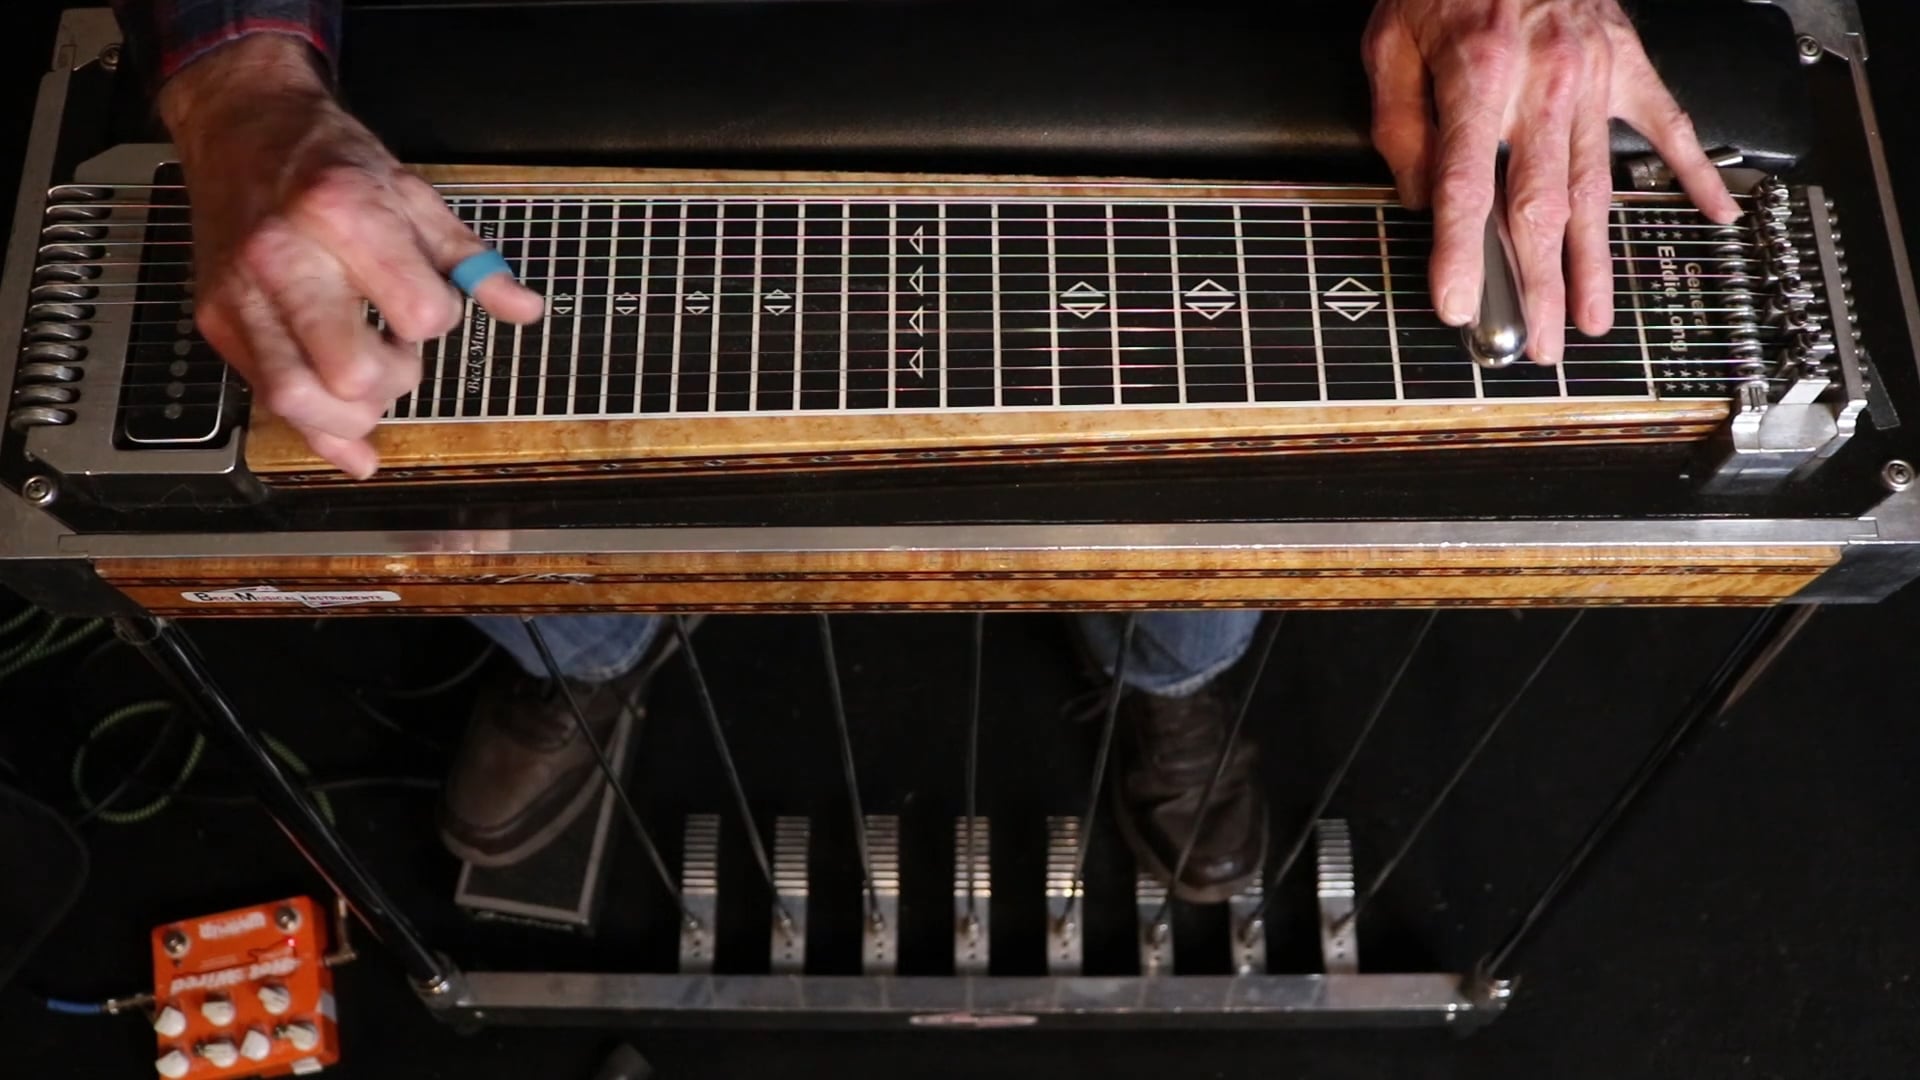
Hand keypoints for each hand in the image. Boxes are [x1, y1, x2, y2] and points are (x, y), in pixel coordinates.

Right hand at [159, 35, 542, 476]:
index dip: (437, 320)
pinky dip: (316, 432)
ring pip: (297, 399)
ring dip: (350, 416)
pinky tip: (350, 441)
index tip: (427, 305)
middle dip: (394, 381)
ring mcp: (242, 294)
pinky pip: (266, 400)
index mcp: (344, 215)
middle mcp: (285, 257)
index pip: (417, 314)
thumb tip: (523, 310)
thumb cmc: (331, 162)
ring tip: (370, 381)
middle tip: (398, 353)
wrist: (241, 127)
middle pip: (352, 373)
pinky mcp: (216, 319)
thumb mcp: (414, 195)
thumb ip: (471, 261)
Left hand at [1363, 0, 1740, 363]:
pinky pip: (1670, 123)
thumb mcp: (1391, 42)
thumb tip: (1421, 200)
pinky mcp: (1630, 61)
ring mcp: (1595, 73)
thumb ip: (1401, 125)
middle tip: (1539, 345)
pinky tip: (1717, 216)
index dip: (1460, 253)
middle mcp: (1544, 81)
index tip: (1457, 307)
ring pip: (1596, 184)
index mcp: (1478, 77)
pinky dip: (1696, 173)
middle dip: (1538, 285)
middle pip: (1540, 204)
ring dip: (1594, 261)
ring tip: (1592, 319)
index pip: (1466, 185)